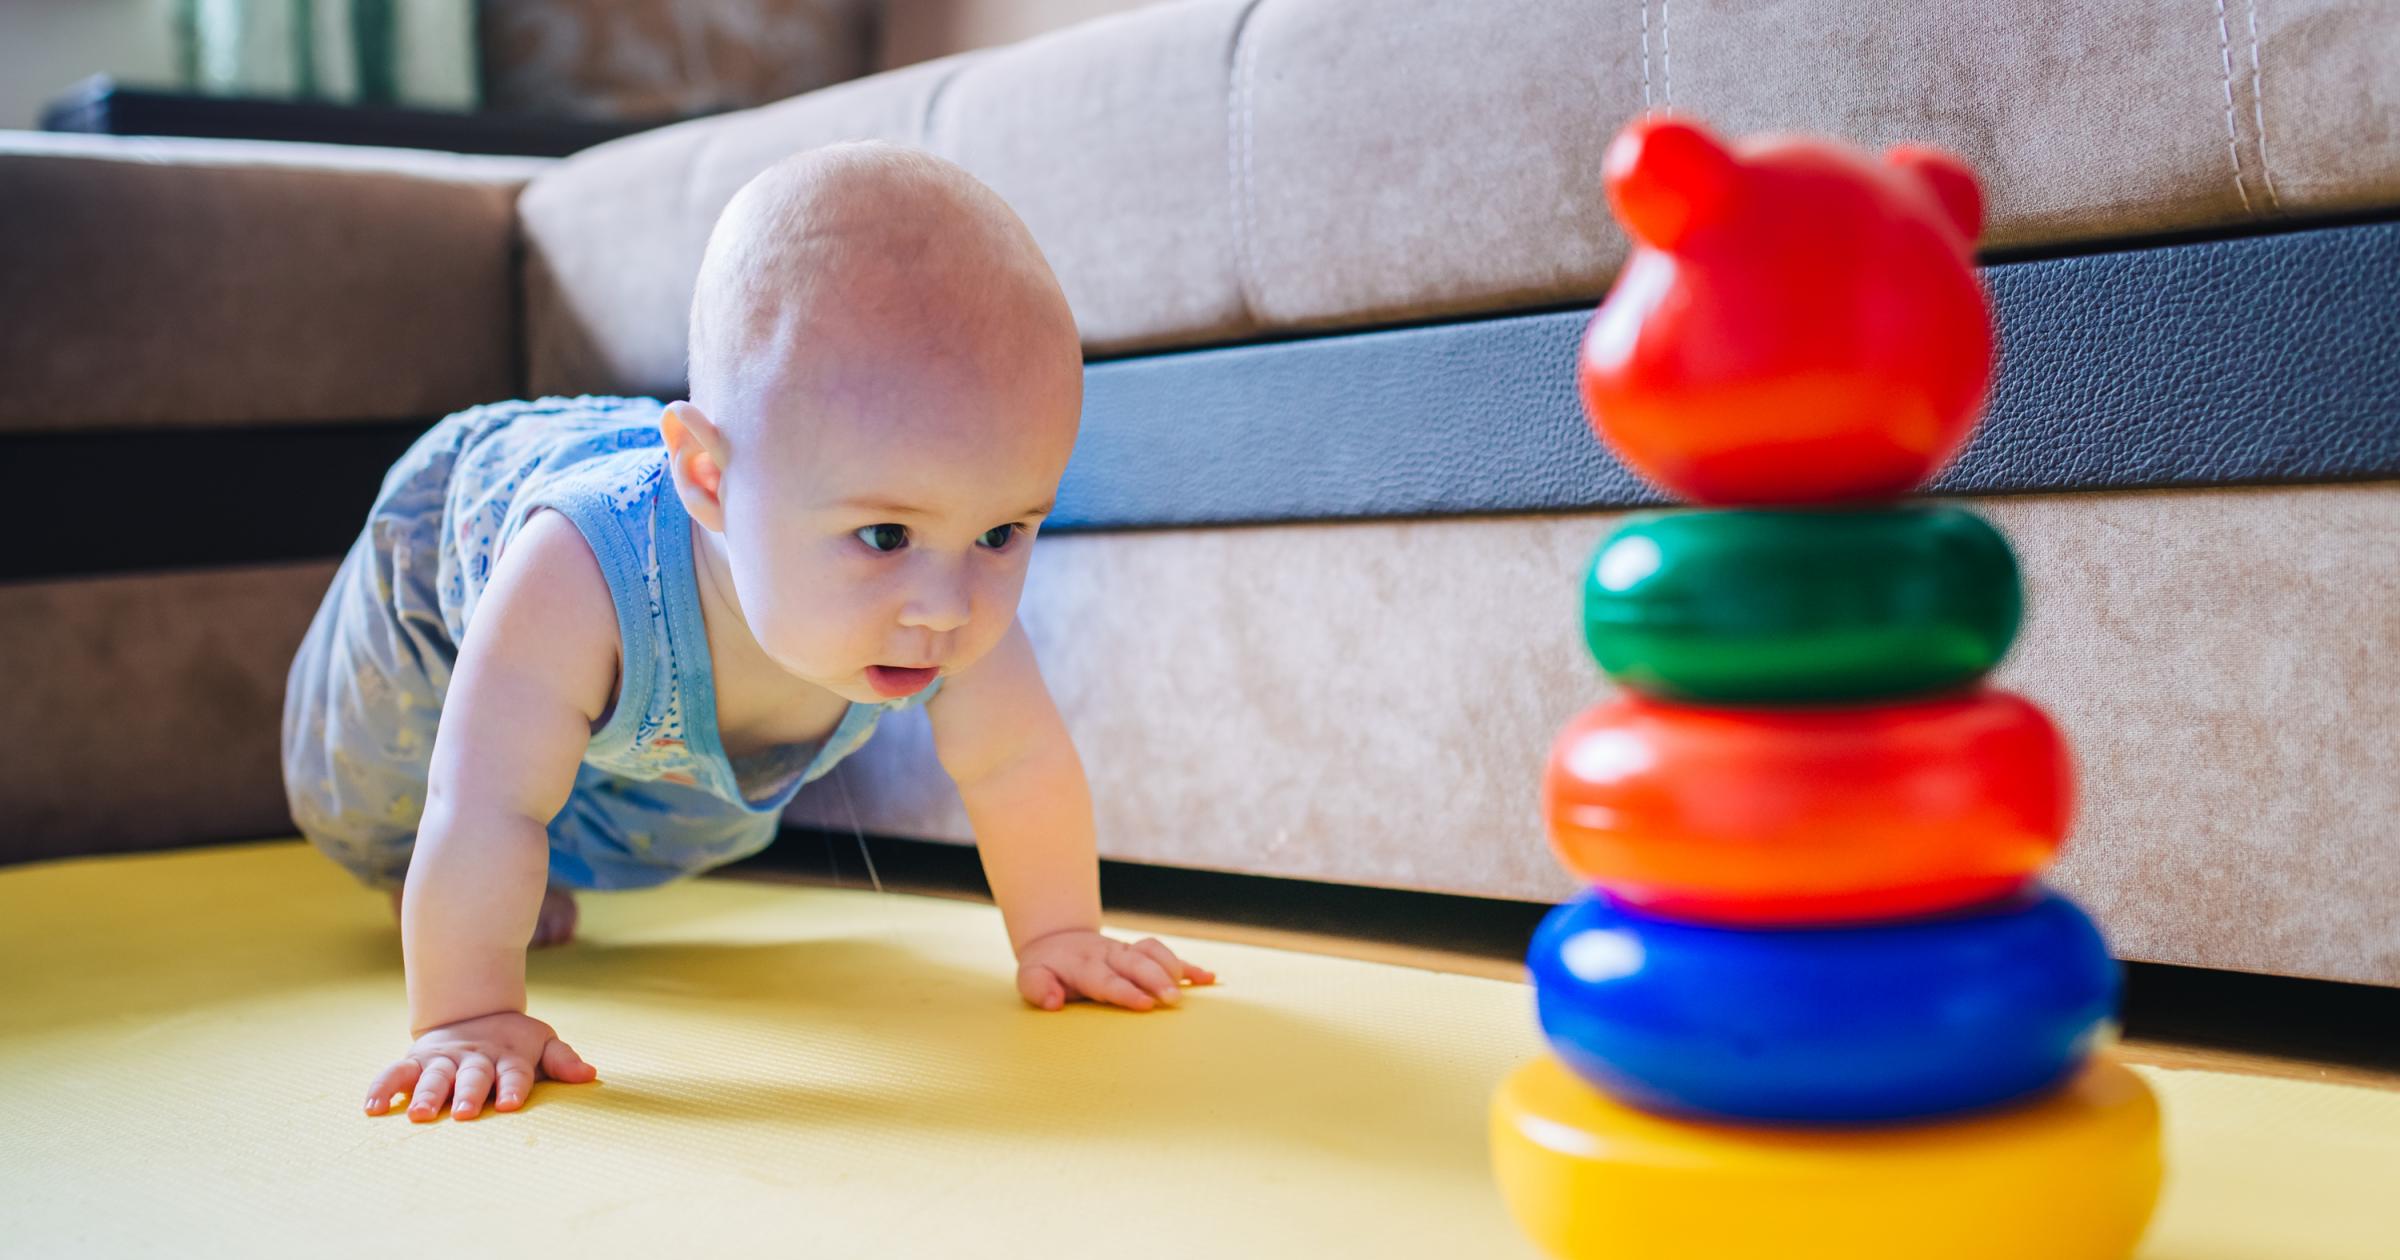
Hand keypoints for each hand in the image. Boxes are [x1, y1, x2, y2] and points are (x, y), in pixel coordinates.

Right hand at [364, 1010, 597, 1120]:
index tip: (510, 1104)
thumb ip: (562, 1060)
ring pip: (434, 1077)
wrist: (473, 1011)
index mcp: (508, 1057)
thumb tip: (590, 1074)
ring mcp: (444, 1059)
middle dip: (467, 1094)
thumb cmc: (514, 1042)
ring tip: (419, 1116)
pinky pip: (396, 1074)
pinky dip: (382, 1088)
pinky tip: (372, 1109)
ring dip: (427, 1095)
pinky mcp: (417, 1060)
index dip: (513, 1087)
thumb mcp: (542, 1044)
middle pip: (472, 1076)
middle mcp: (474, 1058)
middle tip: (462, 1114)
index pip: (514, 1073)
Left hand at [1016, 929, 1217, 1011]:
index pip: (1107, 979)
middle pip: (1136, 964)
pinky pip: (1166, 954)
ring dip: (1173, 968)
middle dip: (1156, 980)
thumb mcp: (1030, 977)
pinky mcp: (1140, 952)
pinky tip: (1209, 979)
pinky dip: (1188, 966)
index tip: (1145, 1004)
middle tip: (1173, 999)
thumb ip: (1038, 989)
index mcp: (1083, 964)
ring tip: (1191, 988)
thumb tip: (1053, 1002)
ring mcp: (1127, 950)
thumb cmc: (1045, 969)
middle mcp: (1109, 954)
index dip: (1126, 991)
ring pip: (1153, 952)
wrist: (1057, 940)